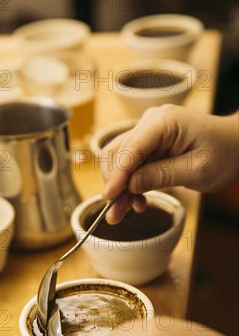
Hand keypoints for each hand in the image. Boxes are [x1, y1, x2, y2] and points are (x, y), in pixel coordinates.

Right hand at [99, 104, 238, 223]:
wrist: (236, 145)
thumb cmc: (225, 154)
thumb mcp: (197, 171)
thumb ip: (162, 176)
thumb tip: (130, 185)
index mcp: (165, 122)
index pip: (130, 149)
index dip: (117, 175)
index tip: (109, 199)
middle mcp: (151, 121)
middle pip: (117, 152)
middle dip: (114, 184)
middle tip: (115, 214)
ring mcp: (148, 130)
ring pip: (119, 159)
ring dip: (119, 186)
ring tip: (125, 211)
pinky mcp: (149, 142)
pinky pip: (131, 162)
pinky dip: (129, 182)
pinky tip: (137, 200)